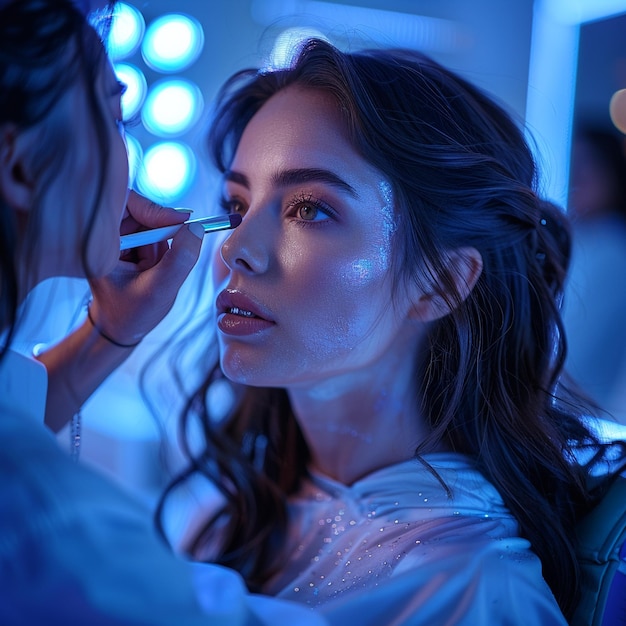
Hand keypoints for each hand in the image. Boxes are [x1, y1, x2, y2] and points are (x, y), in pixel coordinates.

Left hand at [88, 191, 203, 345]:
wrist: (120, 329)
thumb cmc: (131, 314)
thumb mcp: (160, 289)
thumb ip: (181, 259)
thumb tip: (196, 228)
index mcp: (99, 244)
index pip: (124, 203)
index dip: (153, 208)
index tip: (181, 220)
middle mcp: (103, 237)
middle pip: (140, 211)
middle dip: (161, 231)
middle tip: (168, 253)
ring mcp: (115, 239)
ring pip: (149, 224)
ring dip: (161, 243)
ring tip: (155, 270)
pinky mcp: (127, 244)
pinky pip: (151, 235)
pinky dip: (160, 249)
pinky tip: (153, 269)